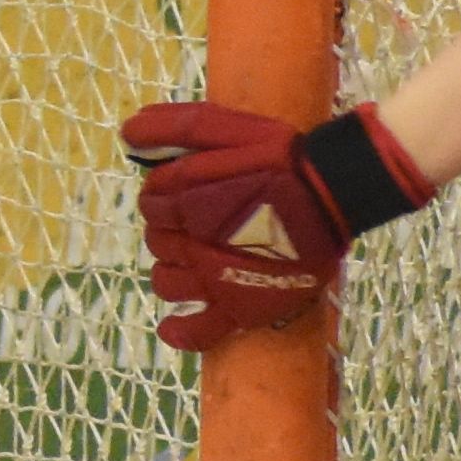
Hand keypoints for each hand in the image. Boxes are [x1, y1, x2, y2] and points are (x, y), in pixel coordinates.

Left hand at [117, 102, 348, 353]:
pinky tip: (173, 326)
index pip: (150, 201)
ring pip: (167, 281)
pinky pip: (201, 330)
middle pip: (157, 239)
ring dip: (173, 269)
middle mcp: (190, 241)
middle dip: (170, 228)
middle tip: (203, 220)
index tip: (190, 190)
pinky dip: (182, 332)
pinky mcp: (241, 305)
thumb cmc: (280, 157)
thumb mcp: (226, 128)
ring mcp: (214, 277)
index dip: (165, 194)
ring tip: (196, 258)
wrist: (333, 192)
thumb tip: (127, 133)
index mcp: (182, 199)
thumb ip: (175, 128)